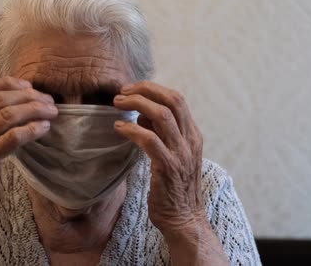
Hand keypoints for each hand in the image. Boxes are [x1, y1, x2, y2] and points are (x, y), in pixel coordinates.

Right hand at [0, 77, 57, 224]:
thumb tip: (13, 99)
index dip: (9, 83)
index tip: (29, 87)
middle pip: (0, 99)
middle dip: (28, 96)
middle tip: (48, 101)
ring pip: (8, 116)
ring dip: (35, 110)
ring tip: (51, 113)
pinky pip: (13, 138)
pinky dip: (32, 130)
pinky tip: (44, 129)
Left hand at [113, 81, 204, 232]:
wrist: (184, 220)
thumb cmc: (174, 188)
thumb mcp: (172, 154)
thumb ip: (161, 133)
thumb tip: (142, 114)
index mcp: (193, 135)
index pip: (177, 99)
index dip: (153, 89)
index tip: (131, 90)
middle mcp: (191, 140)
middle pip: (173, 100)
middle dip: (145, 90)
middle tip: (122, 93)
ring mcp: (182, 154)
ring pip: (162, 115)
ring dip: (136, 104)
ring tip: (117, 105)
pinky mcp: (169, 168)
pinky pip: (150, 140)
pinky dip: (132, 130)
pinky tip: (119, 129)